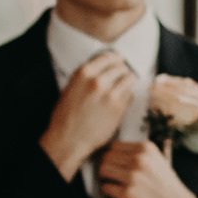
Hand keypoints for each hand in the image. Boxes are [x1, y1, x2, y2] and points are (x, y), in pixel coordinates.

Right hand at [40, 52, 136, 179]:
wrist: (68, 140)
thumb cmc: (66, 117)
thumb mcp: (70, 88)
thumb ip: (86, 77)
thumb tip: (102, 68)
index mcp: (83, 73)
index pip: (108, 57)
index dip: (116, 59)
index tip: (119, 61)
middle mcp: (97, 81)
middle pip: (121, 66)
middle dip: (122, 71)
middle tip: (121, 77)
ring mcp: (110, 94)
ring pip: (129, 78)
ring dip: (127, 82)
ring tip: (122, 89)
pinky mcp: (118, 107)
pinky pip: (130, 94)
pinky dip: (128, 96)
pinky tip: (120, 102)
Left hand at [98, 139, 197, 197]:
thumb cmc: (167, 186)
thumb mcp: (157, 161)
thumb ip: (138, 154)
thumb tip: (112, 153)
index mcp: (146, 148)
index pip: (115, 145)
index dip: (111, 155)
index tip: (112, 163)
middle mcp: (139, 159)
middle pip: (106, 156)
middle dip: (105, 166)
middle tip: (109, 175)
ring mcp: (133, 176)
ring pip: (103, 170)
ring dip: (105, 178)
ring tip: (113, 183)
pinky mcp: (127, 194)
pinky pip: (106, 187)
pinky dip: (108, 191)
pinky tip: (117, 194)